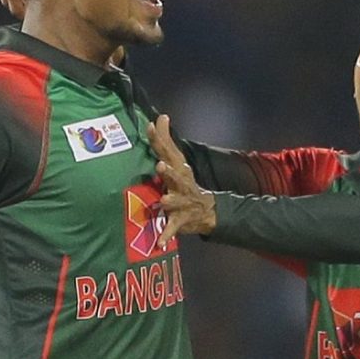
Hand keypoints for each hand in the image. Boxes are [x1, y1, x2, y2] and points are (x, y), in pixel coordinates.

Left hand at [148, 114, 216, 245]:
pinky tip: (159, 242)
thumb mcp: (177, 162)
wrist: (207, 211)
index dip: (160, 139)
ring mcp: (183, 202)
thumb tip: (160, 116)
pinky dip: (166, 235)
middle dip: (168, 171)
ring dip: (170, 200)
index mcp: (179, 169)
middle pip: (175, 175)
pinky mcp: (181, 220)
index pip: (168, 151)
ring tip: (164, 200)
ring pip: (175, 201)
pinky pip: (172, 228)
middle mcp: (182, 183)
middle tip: (160, 165)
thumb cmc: (185, 184)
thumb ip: (166, 141)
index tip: (152, 124)